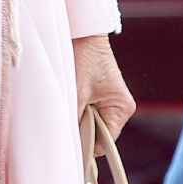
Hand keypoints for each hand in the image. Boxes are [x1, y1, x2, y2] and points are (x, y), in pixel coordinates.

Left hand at [74, 33, 134, 151]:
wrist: (83, 33)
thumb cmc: (83, 58)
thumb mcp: (76, 92)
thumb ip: (74, 118)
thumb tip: (66, 141)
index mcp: (120, 109)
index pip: (104, 142)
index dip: (86, 148)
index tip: (68, 150)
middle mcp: (119, 108)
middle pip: (98, 135)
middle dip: (80, 132)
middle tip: (62, 125)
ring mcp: (110, 102)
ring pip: (90, 124)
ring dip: (77, 121)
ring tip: (65, 108)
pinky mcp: (99, 96)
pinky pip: (87, 113)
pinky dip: (76, 112)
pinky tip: (67, 103)